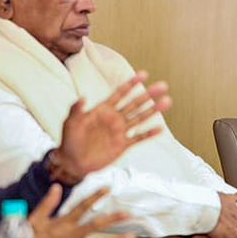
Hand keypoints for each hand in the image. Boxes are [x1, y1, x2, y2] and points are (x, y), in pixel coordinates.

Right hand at [28, 185, 134, 237]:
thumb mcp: (33, 219)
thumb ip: (48, 203)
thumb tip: (57, 187)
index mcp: (62, 223)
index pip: (82, 206)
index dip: (95, 196)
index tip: (108, 188)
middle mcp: (71, 236)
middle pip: (96, 225)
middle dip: (113, 219)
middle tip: (129, 214)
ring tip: (131, 237)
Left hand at [48, 72, 172, 184]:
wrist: (72, 163)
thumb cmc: (69, 141)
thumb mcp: (70, 123)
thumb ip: (76, 109)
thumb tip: (82, 97)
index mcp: (103, 110)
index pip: (120, 93)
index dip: (132, 84)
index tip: (144, 74)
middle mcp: (114, 118)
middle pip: (135, 103)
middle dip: (149, 95)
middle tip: (163, 86)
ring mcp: (120, 131)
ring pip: (140, 118)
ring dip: (154, 110)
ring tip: (167, 101)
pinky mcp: (122, 145)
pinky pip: (138, 138)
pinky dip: (149, 134)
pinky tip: (160, 128)